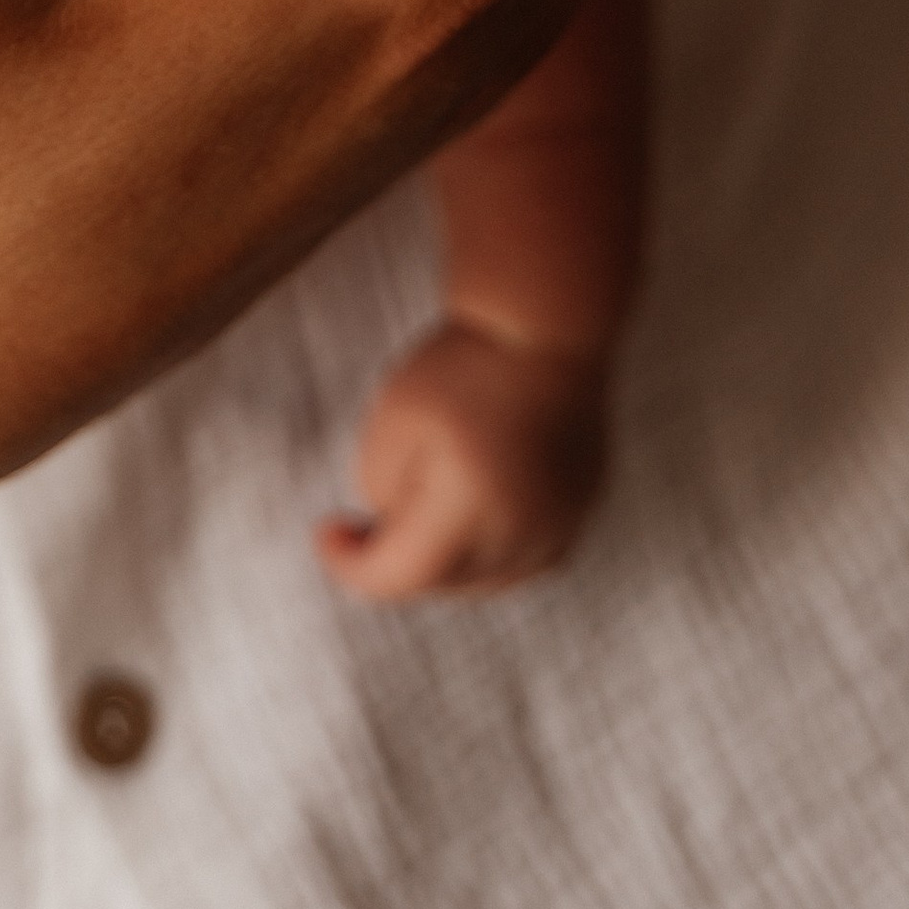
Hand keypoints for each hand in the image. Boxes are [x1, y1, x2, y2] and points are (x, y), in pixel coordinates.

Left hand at [314, 328, 610, 602]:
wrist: (544, 326)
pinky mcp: (581, 510)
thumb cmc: (462, 365)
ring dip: (444, 563)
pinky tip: (466, 510)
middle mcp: (524, 532)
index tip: (327, 530)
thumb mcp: (391, 420)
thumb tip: (390, 524)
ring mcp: (561, 525)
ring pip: (486, 580)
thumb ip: (378, 488)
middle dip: (396, 561)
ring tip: (415, 512)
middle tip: (363, 521)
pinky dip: (488, 550)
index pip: (400, 577)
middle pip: (442, 583)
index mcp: (472, 508)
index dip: (351, 565)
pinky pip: (524, 558)